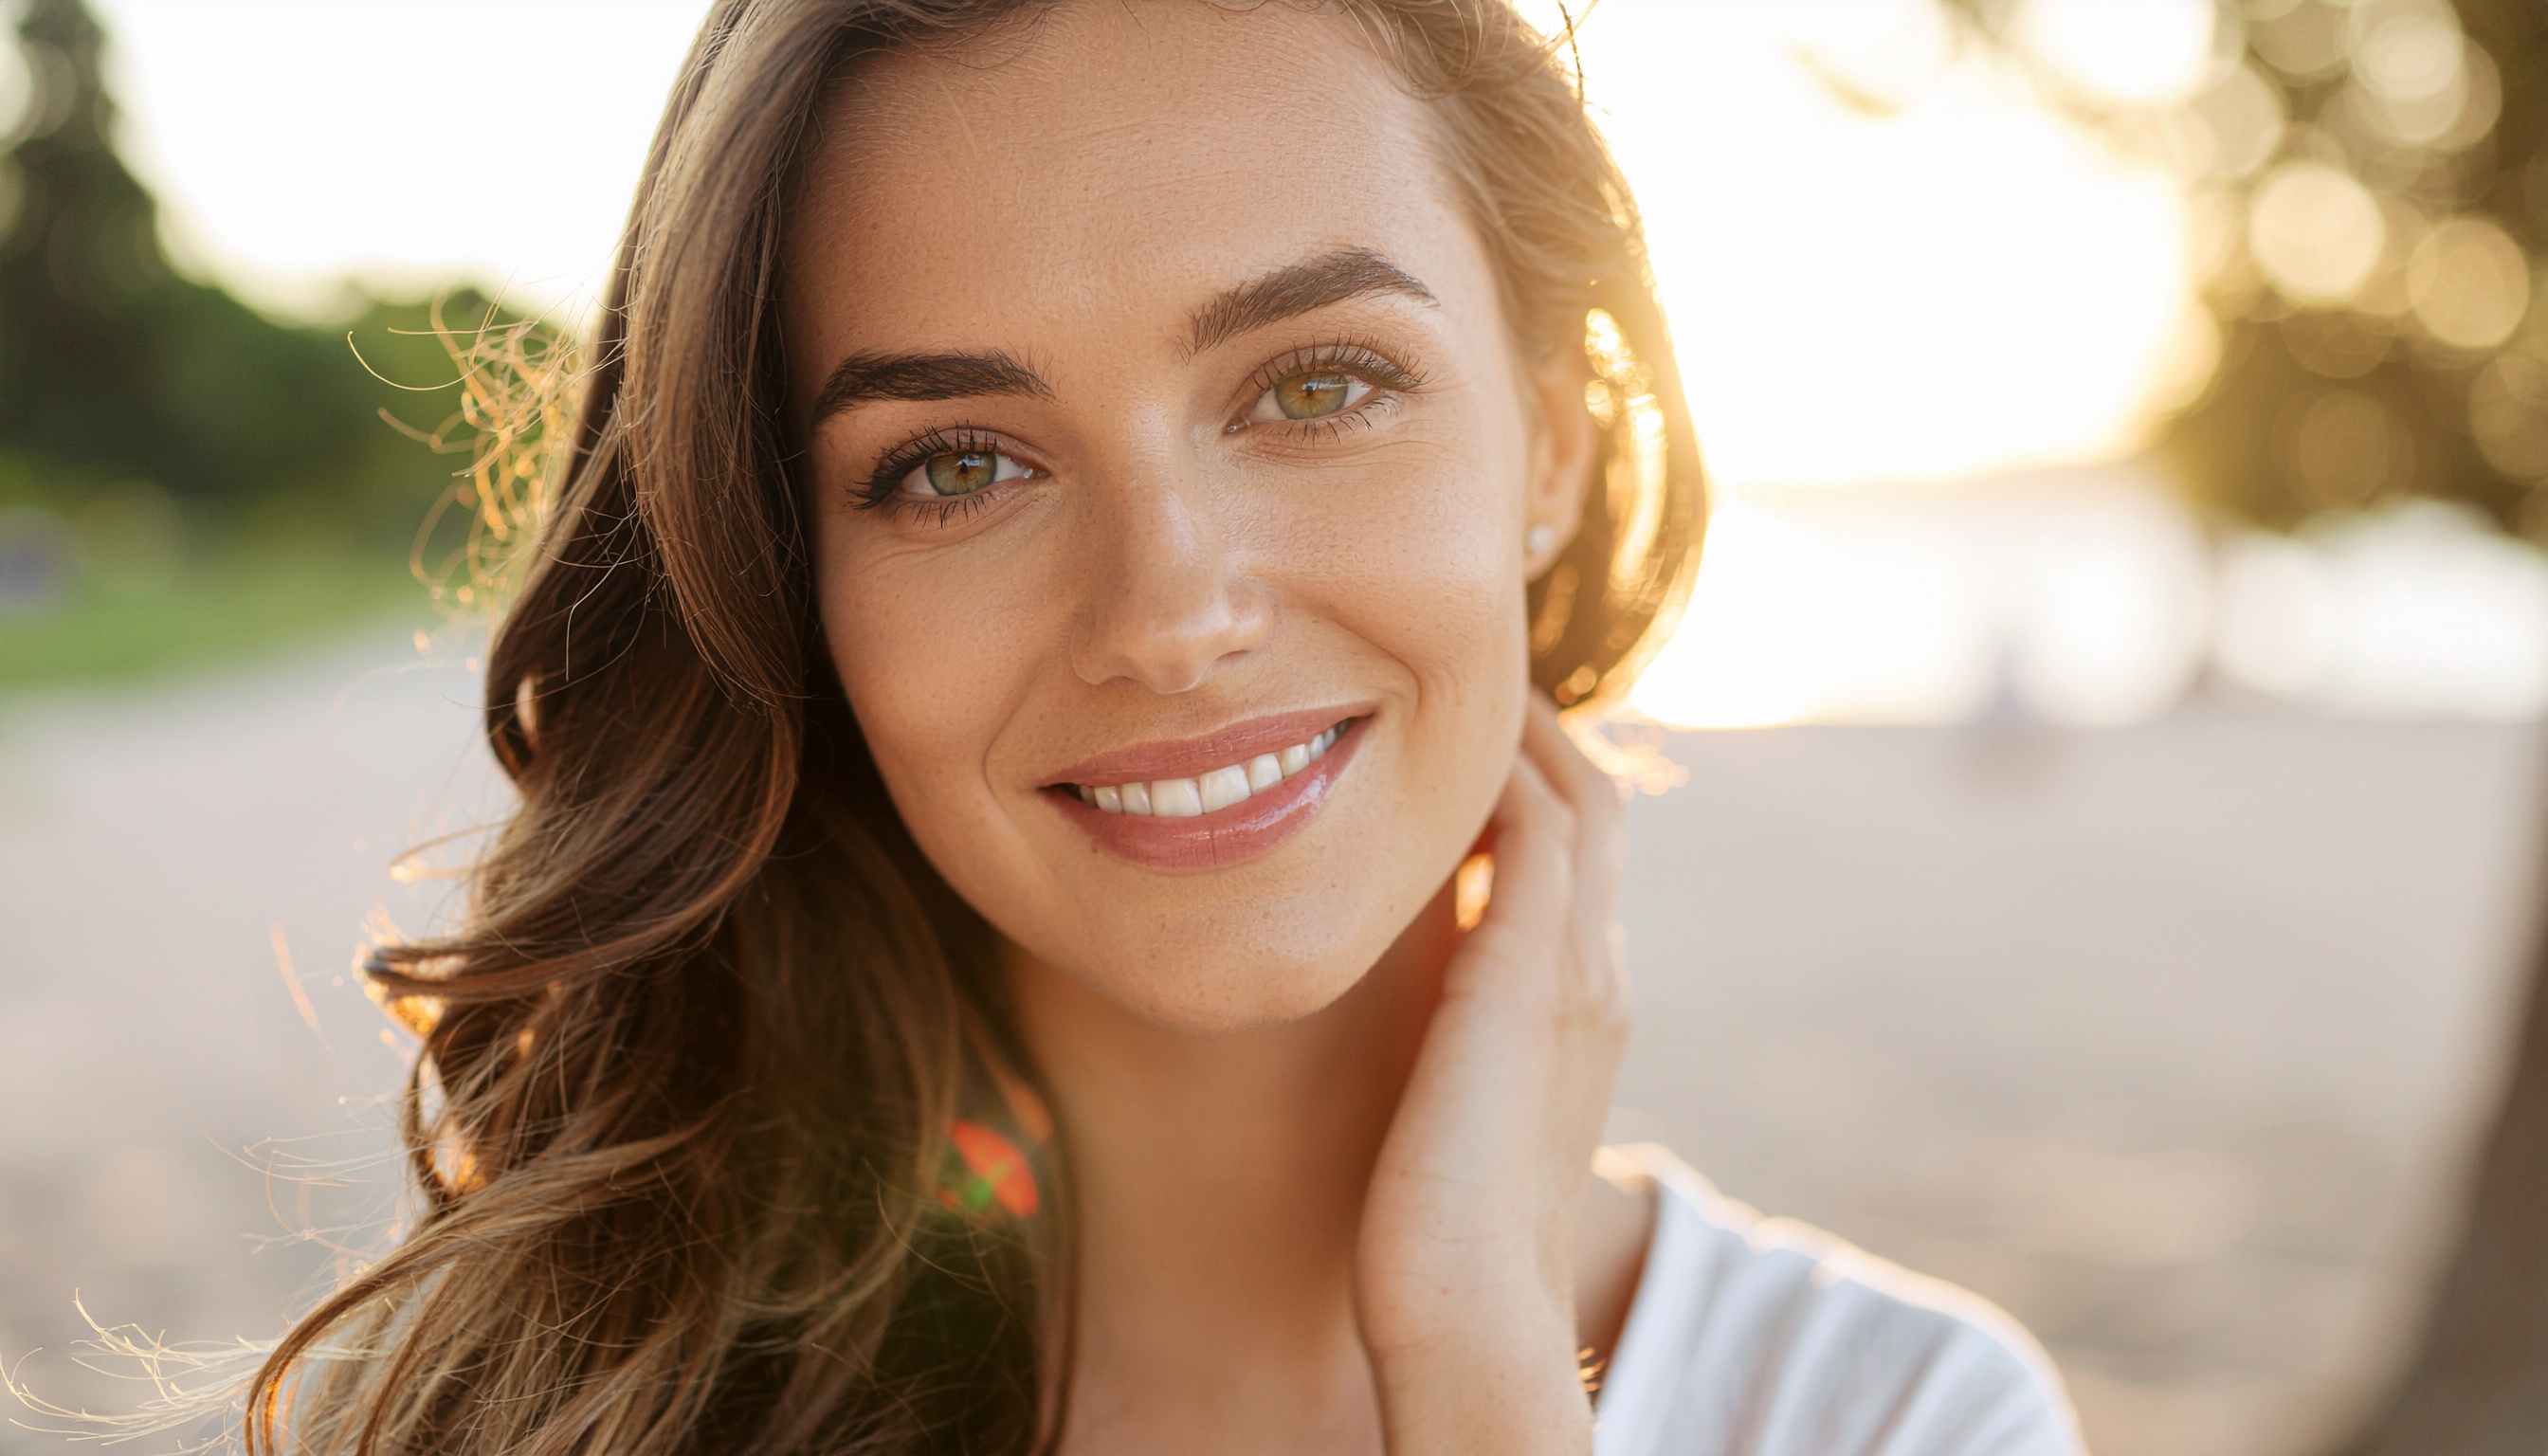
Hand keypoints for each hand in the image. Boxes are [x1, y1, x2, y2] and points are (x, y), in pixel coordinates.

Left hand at [1356, 694, 1630, 1454]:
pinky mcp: (1528, 974)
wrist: (1466, 1307)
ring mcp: (1575, 971)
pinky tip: (1434, 745)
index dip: (1528, 787)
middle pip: (1595, 804)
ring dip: (1522, 730)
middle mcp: (1597, 976)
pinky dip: (1499, 771)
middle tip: (1461, 681)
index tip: (1456, 743)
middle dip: (1537, 735)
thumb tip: (1396, 997)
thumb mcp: (1451, 1109)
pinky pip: (1536, 825)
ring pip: (1578, 796)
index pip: (1577, 858)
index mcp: (1584, 1005)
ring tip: (1454, 679)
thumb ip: (1445, 1041)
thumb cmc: (1436, 1228)